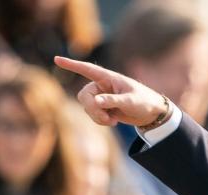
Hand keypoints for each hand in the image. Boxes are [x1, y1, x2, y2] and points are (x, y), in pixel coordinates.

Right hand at [54, 56, 169, 126]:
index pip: (88, 69)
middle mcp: (102, 86)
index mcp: (109, 78)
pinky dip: (100, 120)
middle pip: (84, 96)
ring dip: (97, 117)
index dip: (72, 65)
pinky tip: (113, 121)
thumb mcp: (131, 101)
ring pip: (86, 107)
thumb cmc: (144, 102)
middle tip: (105, 118)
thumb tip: (96, 102)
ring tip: (112, 121)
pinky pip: (92, 115)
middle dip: (92, 109)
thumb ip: (113, 101)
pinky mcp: (102, 108)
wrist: (150, 114)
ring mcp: (101, 97)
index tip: (56, 59)